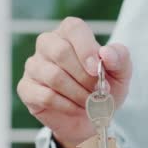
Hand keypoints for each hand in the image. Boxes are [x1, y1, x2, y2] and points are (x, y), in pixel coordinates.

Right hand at [16, 17, 131, 147]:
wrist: (90, 119)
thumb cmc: (103, 89)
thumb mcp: (120, 74)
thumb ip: (119, 58)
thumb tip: (106, 53)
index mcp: (69, 33)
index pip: (73, 28)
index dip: (86, 48)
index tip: (97, 69)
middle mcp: (47, 45)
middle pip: (60, 52)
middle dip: (83, 76)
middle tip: (98, 91)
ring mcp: (34, 66)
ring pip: (53, 76)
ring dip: (77, 93)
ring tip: (89, 102)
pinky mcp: (26, 88)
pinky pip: (44, 96)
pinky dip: (66, 105)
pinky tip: (76, 109)